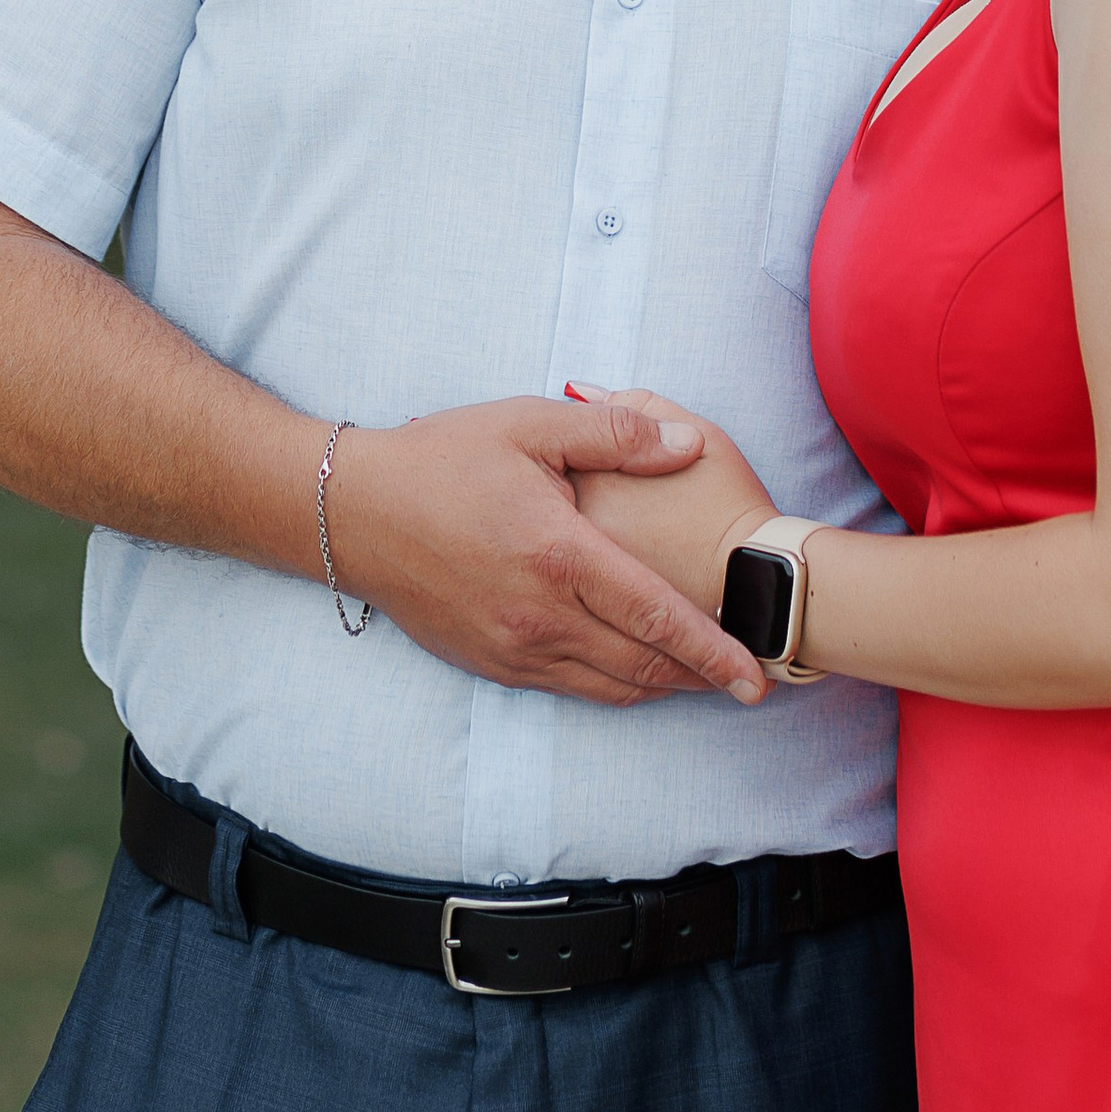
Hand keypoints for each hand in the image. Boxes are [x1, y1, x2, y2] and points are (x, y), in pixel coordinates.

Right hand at [319, 396, 767, 708]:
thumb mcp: (529, 423)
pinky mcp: (489, 661)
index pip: (655, 614)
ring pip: (608, 685)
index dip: (712, 648)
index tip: (757, 674)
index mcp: (558, 554)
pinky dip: (613, 685)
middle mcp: (538, 615)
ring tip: (705, 679)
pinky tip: (635, 670)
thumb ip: (616, 433)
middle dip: (701, 677)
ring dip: (661, 685)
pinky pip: (568, 687)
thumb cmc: (443, 458)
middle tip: (749, 681)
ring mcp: (511, 646)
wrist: (353, 511)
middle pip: (640, 664)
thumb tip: (687, 444)